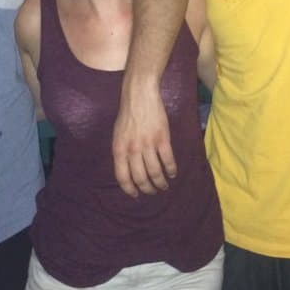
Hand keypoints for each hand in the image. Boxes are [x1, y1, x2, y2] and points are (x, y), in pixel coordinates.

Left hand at [112, 79, 175, 196]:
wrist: (139, 95)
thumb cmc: (127, 114)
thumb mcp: (117, 134)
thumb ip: (121, 151)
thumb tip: (126, 169)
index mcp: (119, 149)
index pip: (122, 177)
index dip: (129, 189)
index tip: (135, 194)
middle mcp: (133, 150)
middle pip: (140, 178)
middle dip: (147, 188)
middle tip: (152, 191)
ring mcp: (148, 144)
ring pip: (155, 172)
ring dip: (160, 183)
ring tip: (163, 186)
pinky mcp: (162, 138)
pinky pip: (168, 160)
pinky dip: (171, 170)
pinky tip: (172, 173)